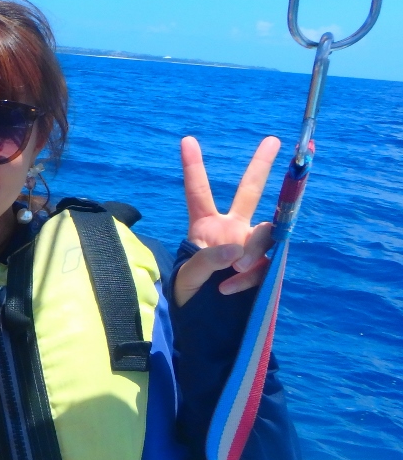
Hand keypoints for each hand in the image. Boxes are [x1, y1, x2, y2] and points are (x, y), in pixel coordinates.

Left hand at [175, 136, 279, 306]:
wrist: (202, 320)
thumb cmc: (187, 293)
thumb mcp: (187, 276)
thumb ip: (208, 260)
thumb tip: (236, 251)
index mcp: (204, 225)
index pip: (198, 192)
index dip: (193, 167)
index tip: (186, 140)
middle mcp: (231, 229)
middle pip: (249, 192)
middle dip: (260, 166)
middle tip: (272, 140)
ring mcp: (249, 246)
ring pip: (265, 233)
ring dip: (253, 249)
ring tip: (234, 271)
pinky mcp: (262, 265)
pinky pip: (266, 264)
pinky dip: (250, 276)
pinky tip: (230, 288)